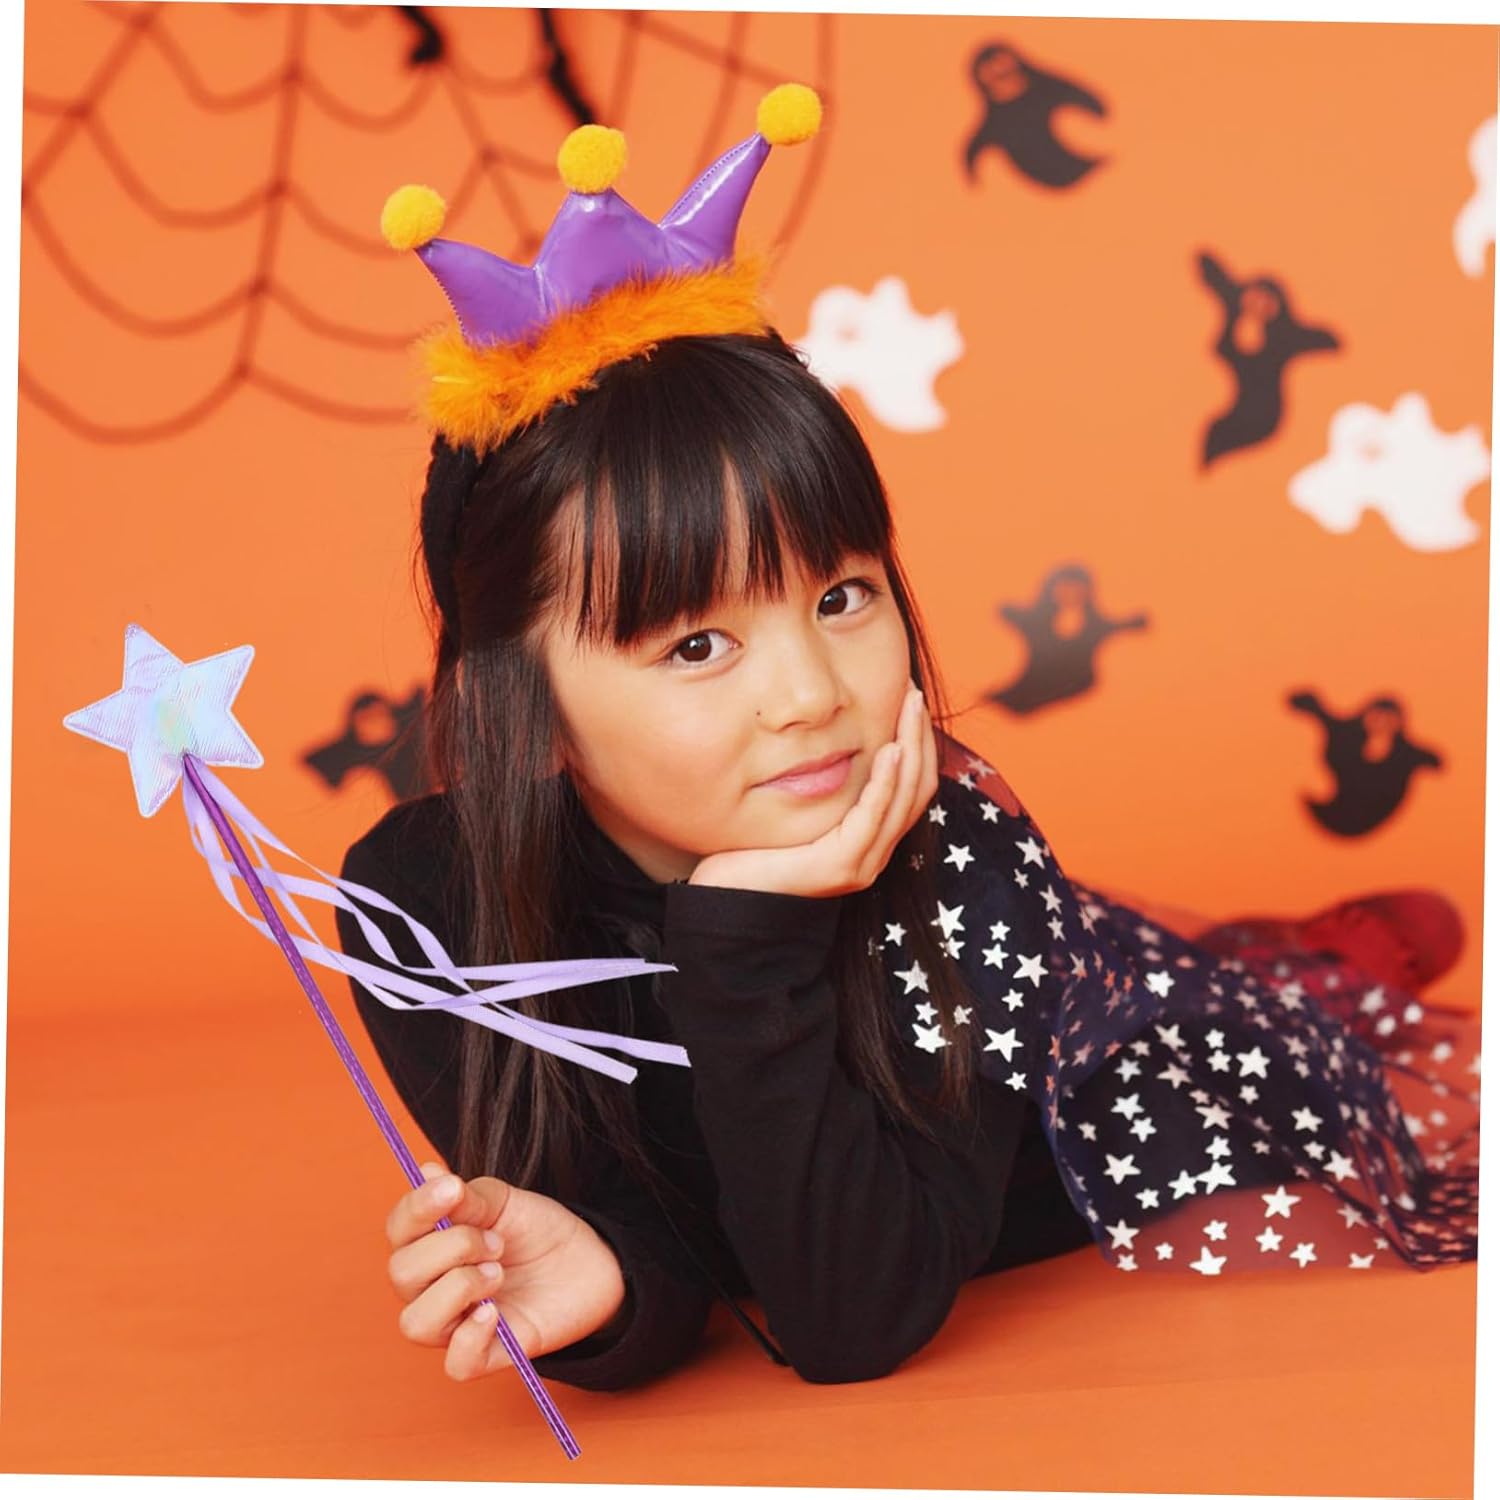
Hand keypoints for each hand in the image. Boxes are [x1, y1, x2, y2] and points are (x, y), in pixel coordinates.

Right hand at [384, 1161, 627, 1382]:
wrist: (586, 1259)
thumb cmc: (535, 1230)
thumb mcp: (504, 1202)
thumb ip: (466, 1196)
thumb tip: (427, 1172)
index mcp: (430, 1244)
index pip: (398, 1229)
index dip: (417, 1207)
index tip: (453, 1187)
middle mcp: (431, 1287)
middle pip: (402, 1274)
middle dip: (451, 1247)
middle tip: (496, 1241)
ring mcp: (455, 1324)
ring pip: (416, 1323)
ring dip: (458, 1289)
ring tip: (497, 1273)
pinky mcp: (487, 1354)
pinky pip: (456, 1365)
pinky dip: (470, 1337)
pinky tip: (495, 1311)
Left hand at [689, 681, 938, 898]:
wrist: (724, 895)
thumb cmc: (752, 847)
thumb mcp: (796, 804)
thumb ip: (818, 780)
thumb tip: (828, 737)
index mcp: (867, 838)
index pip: (911, 787)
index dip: (917, 743)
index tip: (910, 700)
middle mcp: (873, 852)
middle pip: (918, 789)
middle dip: (920, 738)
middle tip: (915, 694)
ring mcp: (861, 862)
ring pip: (904, 799)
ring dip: (911, 749)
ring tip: (910, 710)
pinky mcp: (841, 865)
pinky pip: (873, 817)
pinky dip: (885, 782)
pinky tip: (889, 750)